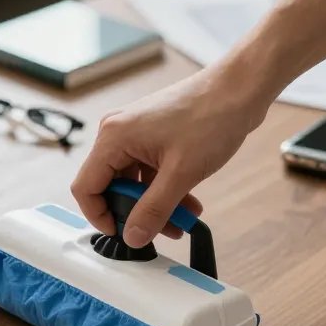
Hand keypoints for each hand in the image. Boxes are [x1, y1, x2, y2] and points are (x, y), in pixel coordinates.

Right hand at [71, 66, 258, 248]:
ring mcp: (137, 134)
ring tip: (183, 220)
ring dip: (155, 204)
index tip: (122, 233)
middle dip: (136, 212)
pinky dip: (166, 190)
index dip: (100, 216)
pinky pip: (149, 171)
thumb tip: (133, 236)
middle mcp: (119, 133)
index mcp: (114, 137)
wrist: (240, 89)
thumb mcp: (181, 174)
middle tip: (161, 230)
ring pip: (134, 182)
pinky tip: (189, 203)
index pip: (86, 187)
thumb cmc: (210, 116)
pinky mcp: (154, 136)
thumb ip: (153, 210)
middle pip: (111, 186)